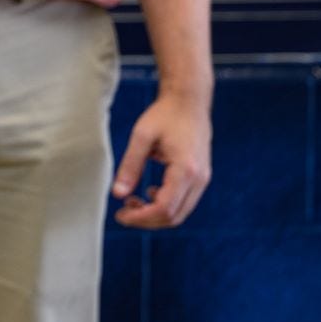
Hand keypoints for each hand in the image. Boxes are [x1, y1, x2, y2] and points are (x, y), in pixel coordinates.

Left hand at [110, 90, 211, 228]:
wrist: (189, 101)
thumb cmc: (165, 115)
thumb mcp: (142, 136)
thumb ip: (130, 166)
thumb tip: (117, 194)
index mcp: (185, 169)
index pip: (164, 208)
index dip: (141, 217)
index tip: (120, 215)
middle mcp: (199, 179)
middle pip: (174, 217)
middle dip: (146, 220)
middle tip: (123, 211)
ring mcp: (203, 179)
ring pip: (181, 213)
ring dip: (156, 214)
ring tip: (133, 202)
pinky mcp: (201, 177)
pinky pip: (184, 202)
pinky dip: (166, 205)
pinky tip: (150, 192)